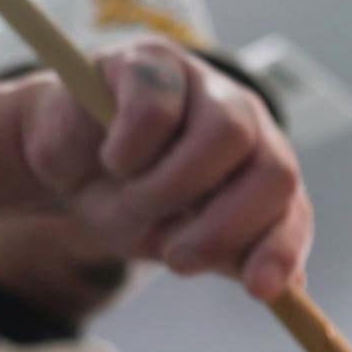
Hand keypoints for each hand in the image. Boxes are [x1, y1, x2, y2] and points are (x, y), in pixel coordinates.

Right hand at [13, 39, 311, 300]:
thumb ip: (228, 256)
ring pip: (225, 134)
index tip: (259, 289)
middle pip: (275, 168)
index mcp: (260, 166)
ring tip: (135, 200)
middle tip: (178, 258)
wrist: (59, 161)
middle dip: (226, 227)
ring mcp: (204, 83)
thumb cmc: (127, 198)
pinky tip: (113, 158)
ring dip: (172, 189)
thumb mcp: (177, 240)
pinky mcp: (153, 61)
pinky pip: (156, 111)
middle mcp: (246, 120)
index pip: (293, 208)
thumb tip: (285, 289)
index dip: (281, 249)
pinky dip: (130, 153)